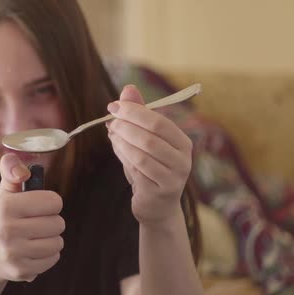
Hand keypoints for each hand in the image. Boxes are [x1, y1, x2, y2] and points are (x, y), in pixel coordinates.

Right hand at [0, 154, 64, 281]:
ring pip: (58, 242)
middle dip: (52, 222)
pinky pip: (53, 259)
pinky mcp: (21, 270)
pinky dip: (49, 255)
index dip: (51, 203)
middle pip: (58, 223)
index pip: (53, 201)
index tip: (39, 206)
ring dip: (52, 239)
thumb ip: (12, 171)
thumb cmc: (5, 217)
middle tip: (37, 224)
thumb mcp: (6, 193)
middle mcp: (7, 230)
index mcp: (5, 206)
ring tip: (36, 237)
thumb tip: (22, 169)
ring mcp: (13, 253)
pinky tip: (34, 251)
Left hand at [106, 85, 192, 224]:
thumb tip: (128, 88)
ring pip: (141, 154)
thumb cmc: (150, 168)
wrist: (156, 206)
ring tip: (113, 136)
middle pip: (150, 137)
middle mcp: (183, 160)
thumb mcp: (145, 139)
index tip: (114, 106)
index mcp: (182, 142)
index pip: (159, 121)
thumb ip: (138, 114)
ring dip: (122, 142)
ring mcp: (173, 178)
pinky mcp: (160, 192)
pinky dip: (124, 158)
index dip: (134, 111)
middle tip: (110, 122)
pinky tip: (118, 151)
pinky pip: (137, 171)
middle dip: (126, 126)